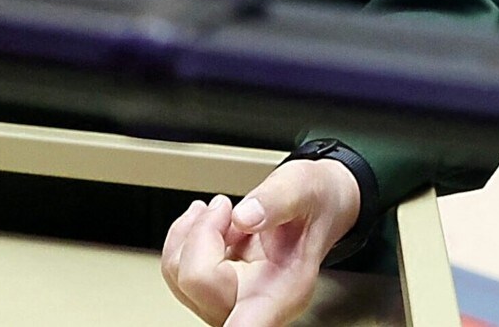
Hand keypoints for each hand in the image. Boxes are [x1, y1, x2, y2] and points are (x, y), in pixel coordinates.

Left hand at [161, 158, 361, 326]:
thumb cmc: (317, 204)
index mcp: (283, 291)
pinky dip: (186, 238)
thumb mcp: (305, 186)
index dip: (233, 326)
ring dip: (189, 235)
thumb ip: (277, 200)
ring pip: (179, 278)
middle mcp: (255, 304)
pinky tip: (212, 221)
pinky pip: (178, 271)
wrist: (320, 205)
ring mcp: (233, 299)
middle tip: (225, 207)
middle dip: (200, 235)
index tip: (228, 308)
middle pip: (197, 286)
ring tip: (220, 211)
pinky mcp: (216, 289)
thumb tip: (245, 217)